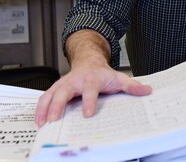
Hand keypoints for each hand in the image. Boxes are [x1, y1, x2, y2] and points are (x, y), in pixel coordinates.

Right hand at [34, 57, 151, 126]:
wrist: (89, 61)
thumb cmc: (102, 73)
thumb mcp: (119, 78)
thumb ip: (132, 86)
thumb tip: (147, 91)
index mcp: (91, 79)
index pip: (90, 90)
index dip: (89, 101)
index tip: (88, 113)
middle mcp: (75, 81)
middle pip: (64, 92)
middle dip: (58, 105)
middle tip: (54, 119)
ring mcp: (63, 84)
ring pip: (50, 94)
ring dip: (45, 108)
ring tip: (42, 123)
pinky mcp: (55, 88)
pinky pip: (45, 97)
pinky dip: (40, 108)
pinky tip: (38, 121)